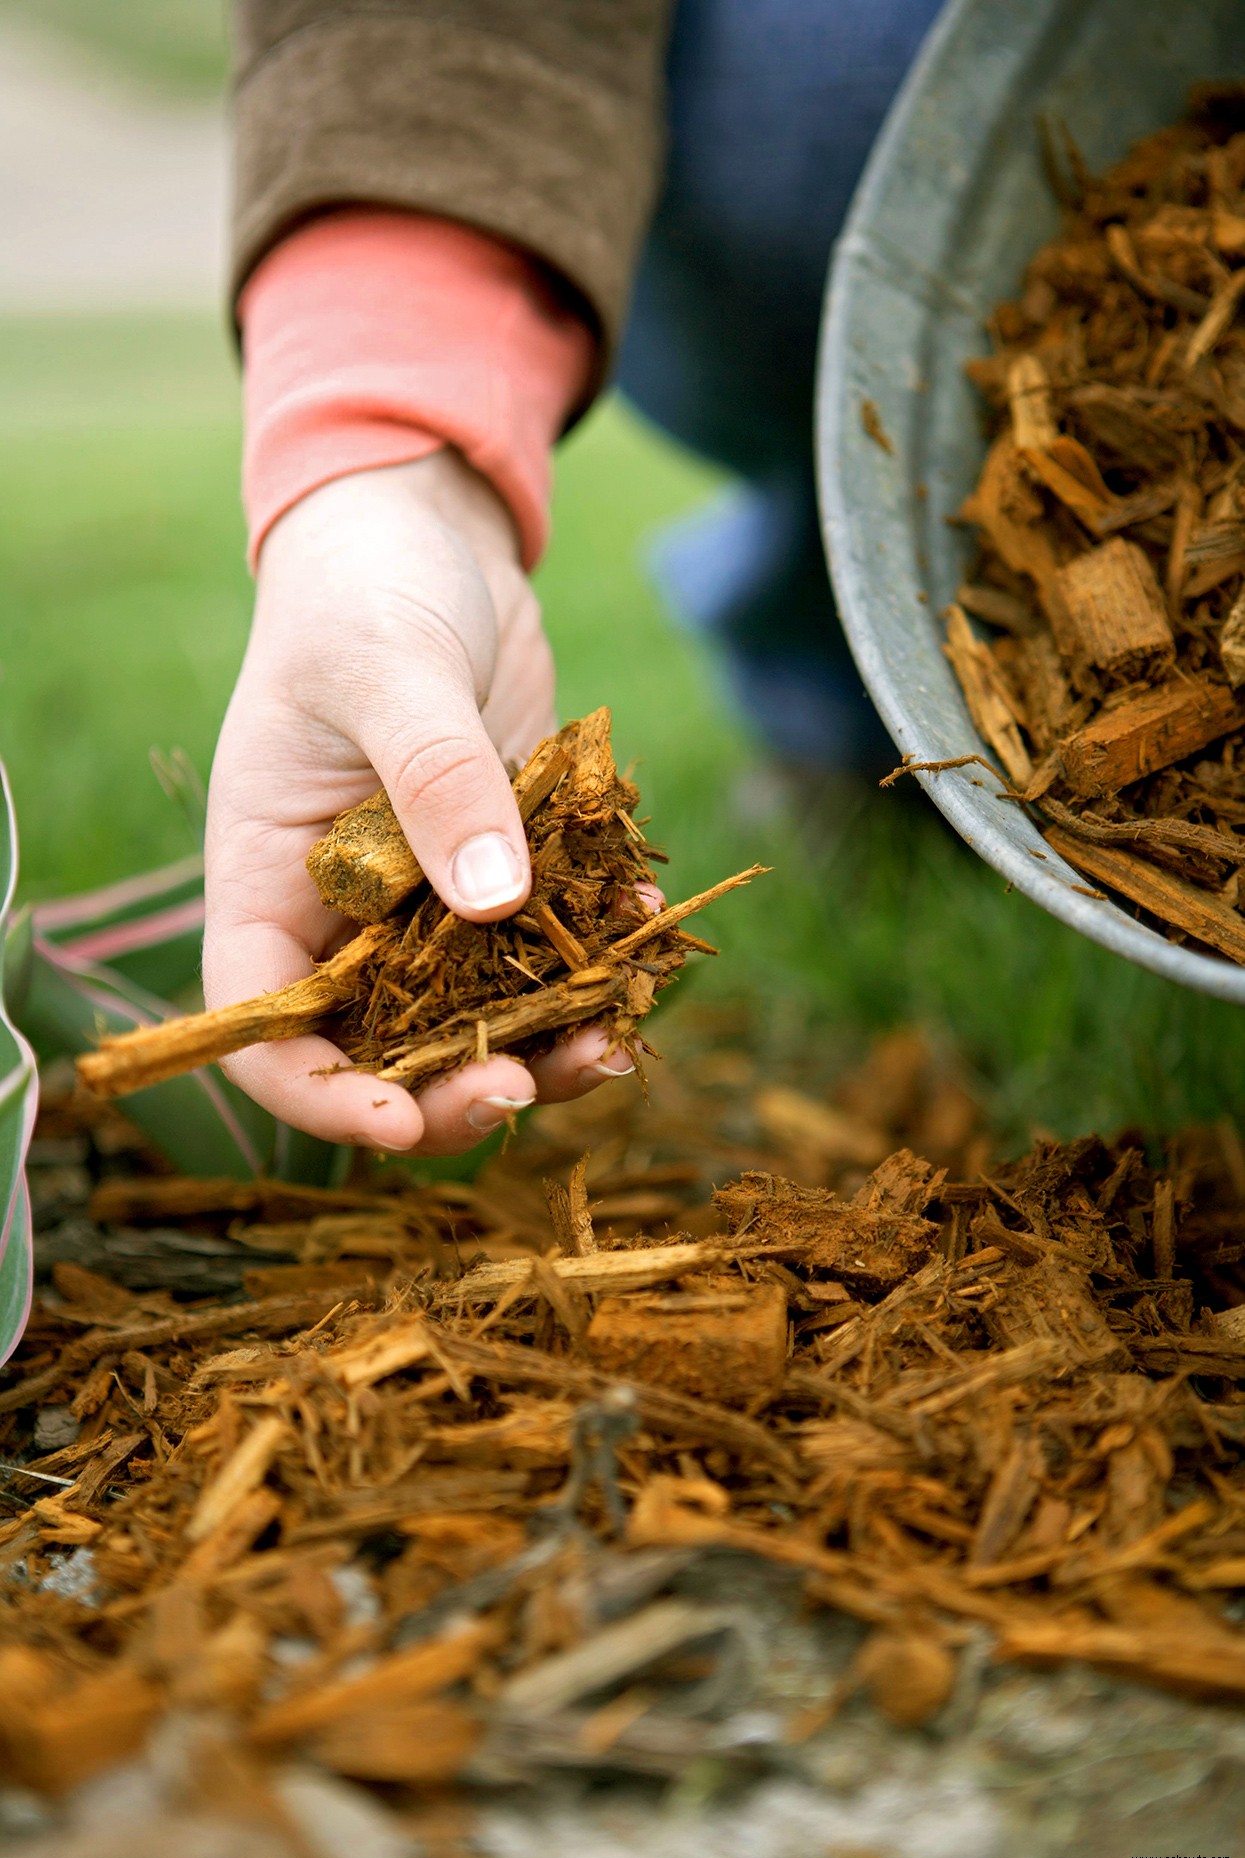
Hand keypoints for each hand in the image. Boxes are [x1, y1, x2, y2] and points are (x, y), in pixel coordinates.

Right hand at [203, 450, 633, 1152]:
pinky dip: (597, 954)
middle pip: (385, 1048)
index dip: (324, 1097)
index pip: (268, 1029)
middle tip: (529, 1082)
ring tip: (617, 1034)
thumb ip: (435, 779)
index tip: (403, 1122)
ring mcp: (433, 900)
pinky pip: (551, 943)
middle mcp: (347, 914)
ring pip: (480, 1014)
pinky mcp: (510, 869)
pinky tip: (642, 925)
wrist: (428, 538)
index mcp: (270, 884)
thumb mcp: (388, 670)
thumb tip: (493, 902)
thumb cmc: (363, 588)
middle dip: (454, 1087)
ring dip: (545, 1039)